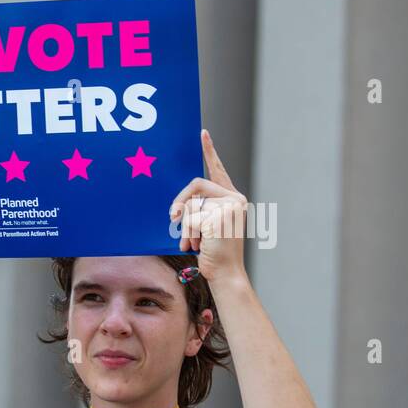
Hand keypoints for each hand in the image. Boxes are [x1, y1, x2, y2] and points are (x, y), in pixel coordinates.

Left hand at [169, 129, 249, 283]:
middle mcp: (235, 199)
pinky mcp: (221, 215)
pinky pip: (190, 218)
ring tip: (195, 242)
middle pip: (195, 185)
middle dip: (180, 204)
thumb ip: (196, 210)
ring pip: (190, 205)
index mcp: (232, 198)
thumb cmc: (212, 252)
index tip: (202, 133)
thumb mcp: (203, 226)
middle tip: (172, 220)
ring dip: (185, 228)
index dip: (209, 151)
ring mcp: (230, 206)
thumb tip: (177, 207)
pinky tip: (198, 245)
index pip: (218, 170)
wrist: (225, 273)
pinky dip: (188, 234)